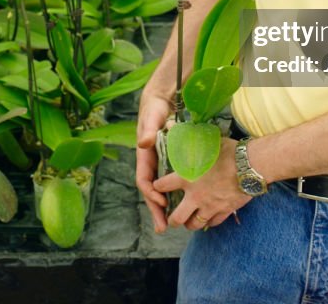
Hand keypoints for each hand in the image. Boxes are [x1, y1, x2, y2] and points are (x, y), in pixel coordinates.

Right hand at [135, 90, 173, 232]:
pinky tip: (185, 205)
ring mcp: (161, 164)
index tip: (161, 203)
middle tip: (163, 228)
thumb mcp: (151, 118)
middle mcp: (151, 163)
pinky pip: (173, 182)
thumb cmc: (154, 110)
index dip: (151, 193)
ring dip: (165, 207)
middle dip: (156, 210)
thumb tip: (143, 142)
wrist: (162, 100)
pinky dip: (176, 194)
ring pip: (162, 190)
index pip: (144, 180)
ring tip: (171, 225)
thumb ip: (147, 130)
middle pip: (152, 192)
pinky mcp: (172, 162)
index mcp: (144, 157)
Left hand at [154, 137, 251, 230]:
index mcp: (186, 178)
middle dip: (172, 219)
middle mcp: (195, 195)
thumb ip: (186, 137)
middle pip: (177, 217)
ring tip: (188, 220)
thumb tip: (170, 124)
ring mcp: (210, 206)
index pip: (163, 186)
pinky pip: (213, 223)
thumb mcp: (204, 141)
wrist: (251, 165)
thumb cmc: (228, 151)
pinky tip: (208, 218)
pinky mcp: (224, 211)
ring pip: (194, 224)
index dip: (157, 186)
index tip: (157, 186)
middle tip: (171, 216)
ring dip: (189, 223)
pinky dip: (209, 222)